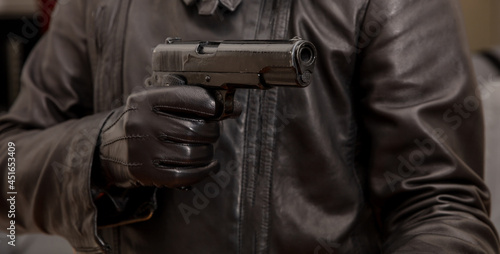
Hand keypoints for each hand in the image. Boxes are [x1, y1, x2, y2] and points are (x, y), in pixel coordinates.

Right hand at [98, 84, 224, 187]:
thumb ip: (191, 101)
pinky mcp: (146, 173)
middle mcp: (141, 123)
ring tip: (206, 149)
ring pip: (193, 154)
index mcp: (145, 100)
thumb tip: (235, 109)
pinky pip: (185, 176)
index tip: (217, 111)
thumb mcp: (158, 103)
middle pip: (195, 129)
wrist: (111, 147)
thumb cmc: (146, 121)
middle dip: (211, 132)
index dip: (211, 105)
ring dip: (207, 153)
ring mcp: (142, 150)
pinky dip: (204, 172)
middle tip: (211, 133)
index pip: (189, 98)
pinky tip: (209, 166)